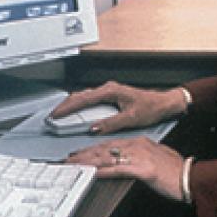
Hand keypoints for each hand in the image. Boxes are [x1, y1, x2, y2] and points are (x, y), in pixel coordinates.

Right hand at [50, 81, 187, 134]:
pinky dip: (80, 105)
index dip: (68, 108)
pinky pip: (90, 100)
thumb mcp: (131, 118)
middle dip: (65, 105)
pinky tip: (76, 112)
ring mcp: (108, 92)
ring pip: (84, 97)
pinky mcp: (110, 96)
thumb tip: (94, 128)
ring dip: (71, 105)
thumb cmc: (151, 107)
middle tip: (53, 116)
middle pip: (80, 96)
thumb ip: (110, 123)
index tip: (57, 114)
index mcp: (110, 91)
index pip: (83, 99)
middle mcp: (107, 89)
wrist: (163, 103)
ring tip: (61, 115)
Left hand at [66, 136, 185, 200]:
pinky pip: (120, 170)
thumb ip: (140, 158)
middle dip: (85, 154)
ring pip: (108, 157)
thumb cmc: (176, 172)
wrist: (192, 178)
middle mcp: (137, 146)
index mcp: (138, 142)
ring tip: (75, 164)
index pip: (109, 145)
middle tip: (69, 158)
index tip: (79, 153)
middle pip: (104, 149)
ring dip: (89, 161)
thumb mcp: (156, 159)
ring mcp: (140, 157)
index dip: (92, 149)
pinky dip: (105, 171)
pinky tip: (94, 172)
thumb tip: (126, 162)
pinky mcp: (144, 170)